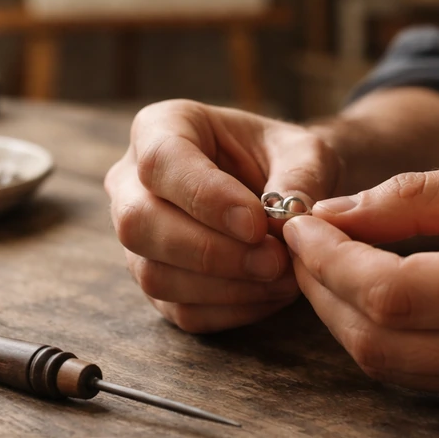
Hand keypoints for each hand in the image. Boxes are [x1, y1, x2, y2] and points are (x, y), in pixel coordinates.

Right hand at [105, 100, 341, 332]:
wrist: (286, 191)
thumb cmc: (288, 160)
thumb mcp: (307, 152)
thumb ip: (300, 179)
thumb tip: (285, 220)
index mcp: (161, 128)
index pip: (160, 161)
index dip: (205, 196)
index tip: (257, 223)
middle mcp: (132, 182)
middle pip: (138, 223)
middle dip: (210, 251)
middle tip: (274, 260)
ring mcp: (138, 238)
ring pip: (153, 274)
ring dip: (224, 286)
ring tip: (283, 277)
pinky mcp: (156, 281)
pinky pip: (179, 309)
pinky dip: (230, 309)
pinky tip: (271, 294)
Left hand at [283, 160, 438, 410]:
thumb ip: (419, 197)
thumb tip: (333, 214)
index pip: (394, 294)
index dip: (331, 261)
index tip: (300, 223)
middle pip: (379, 342)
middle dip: (321, 290)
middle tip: (302, 240)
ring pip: (390, 367)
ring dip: (341, 315)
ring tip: (327, 261)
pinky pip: (421, 376)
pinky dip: (379, 335)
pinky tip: (370, 292)